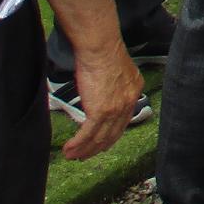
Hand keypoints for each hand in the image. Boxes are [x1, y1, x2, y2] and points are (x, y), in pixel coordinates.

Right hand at [61, 44, 143, 160]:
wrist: (100, 48)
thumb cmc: (104, 52)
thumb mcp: (117, 70)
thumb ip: (115, 85)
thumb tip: (105, 92)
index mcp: (134, 91)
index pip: (123, 120)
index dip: (111, 134)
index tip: (101, 143)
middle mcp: (128, 102)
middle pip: (113, 133)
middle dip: (97, 147)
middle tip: (85, 155)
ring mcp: (115, 109)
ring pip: (99, 137)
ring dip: (84, 150)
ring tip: (72, 156)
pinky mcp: (100, 111)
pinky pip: (88, 134)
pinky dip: (77, 144)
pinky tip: (69, 149)